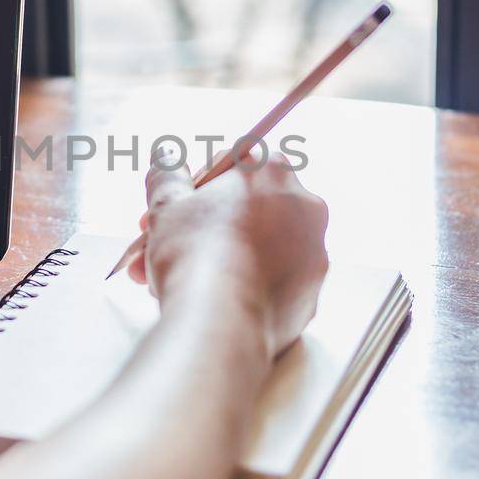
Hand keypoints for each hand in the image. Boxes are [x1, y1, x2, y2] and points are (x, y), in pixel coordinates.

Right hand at [130, 149, 328, 359]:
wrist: (221, 322)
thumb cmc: (194, 255)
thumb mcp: (166, 204)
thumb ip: (167, 175)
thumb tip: (166, 156)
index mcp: (271, 171)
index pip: (230, 164)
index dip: (194, 188)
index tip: (173, 208)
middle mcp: (303, 205)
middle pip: (245, 209)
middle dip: (202, 227)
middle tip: (166, 245)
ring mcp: (313, 252)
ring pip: (258, 247)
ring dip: (219, 257)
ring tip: (175, 280)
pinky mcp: (311, 293)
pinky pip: (272, 282)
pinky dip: (245, 286)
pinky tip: (210, 300)